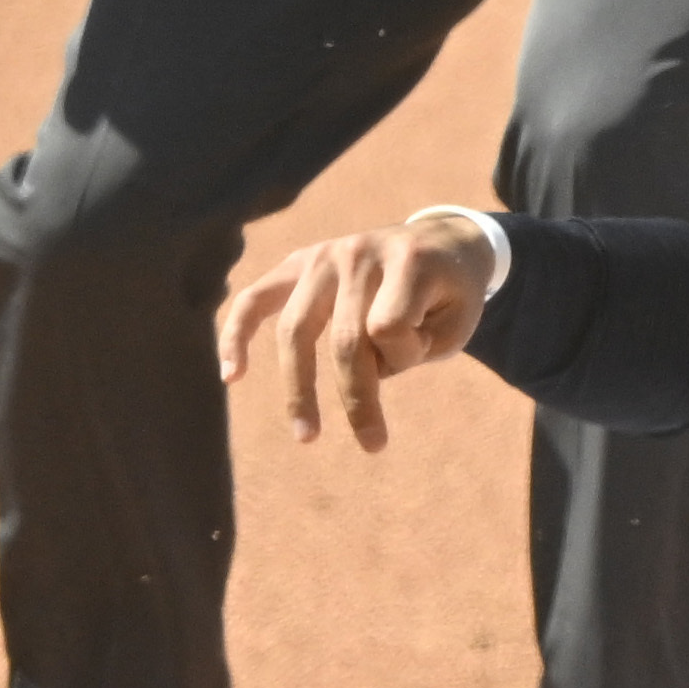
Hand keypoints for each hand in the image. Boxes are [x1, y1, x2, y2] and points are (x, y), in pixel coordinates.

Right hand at [215, 213, 503, 451]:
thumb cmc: (452, 293)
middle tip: (374, 446)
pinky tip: (231, 376)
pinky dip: (236, 335)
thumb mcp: (456, 323)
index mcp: (408, 260)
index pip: (389, 328)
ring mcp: (324, 254)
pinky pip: (255, 299)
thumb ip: (411, 350)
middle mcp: (359, 252)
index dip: (407, 354)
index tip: (423, 350)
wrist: (444, 241)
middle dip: (358, 398)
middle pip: (345, 339)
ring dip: (299, 390)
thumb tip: (355, 372)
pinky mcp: (299, 262)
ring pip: (296, 330)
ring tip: (308, 436)